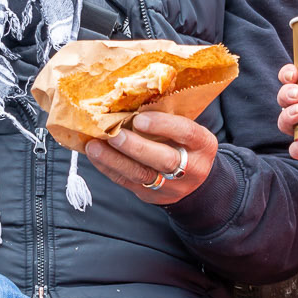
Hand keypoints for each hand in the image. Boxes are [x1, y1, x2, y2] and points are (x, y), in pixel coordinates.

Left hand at [84, 111, 216, 205]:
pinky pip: (128, 183)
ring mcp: (172, 186)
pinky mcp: (153, 196)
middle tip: (113, 134)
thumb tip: (130, 101)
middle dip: (136, 147)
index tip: (139, 118)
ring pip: (142, 175)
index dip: (163, 125)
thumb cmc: (186, 145)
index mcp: (203, 144)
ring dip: (114, 160)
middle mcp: (192, 168)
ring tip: (94, 147)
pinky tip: (96, 157)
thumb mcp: (187, 131)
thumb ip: (167, 119)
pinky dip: (109, 168)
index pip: (186, 133)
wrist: (196, 182)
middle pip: (165, 159)